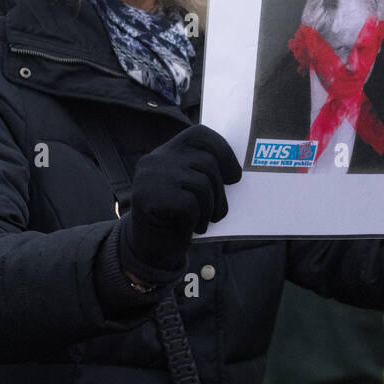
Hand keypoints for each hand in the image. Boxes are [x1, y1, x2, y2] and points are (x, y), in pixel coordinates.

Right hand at [117, 123, 241, 279]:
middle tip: (218, 214)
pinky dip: (196, 219)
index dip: (223, 151)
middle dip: (220, 192)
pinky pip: (189, 203)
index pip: (200, 134)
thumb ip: (204, 173)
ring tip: (204, 222)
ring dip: (210, 209)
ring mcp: (150, 176)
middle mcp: (156, 158)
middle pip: (207, 163)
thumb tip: (237, 173)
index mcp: (168, 151)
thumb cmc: (177, 217)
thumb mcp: (190, 189)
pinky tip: (189, 228)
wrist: (147, 249)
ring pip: (202, 184)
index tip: (235, 176)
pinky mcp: (147, 196)